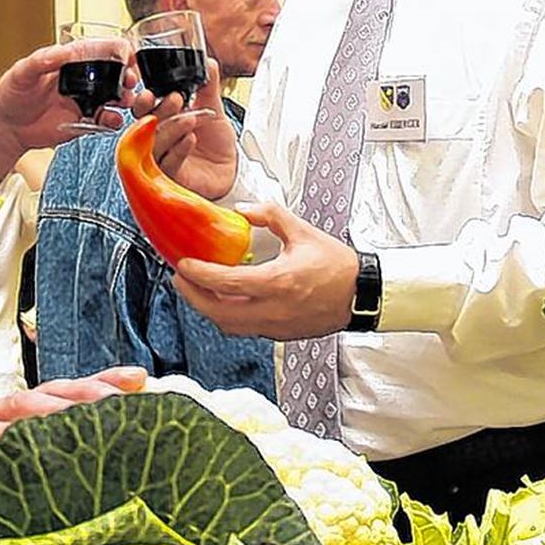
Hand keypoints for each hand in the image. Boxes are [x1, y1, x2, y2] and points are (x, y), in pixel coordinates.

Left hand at [0, 37, 136, 149]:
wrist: (7, 126)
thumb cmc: (12, 94)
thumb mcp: (22, 72)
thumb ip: (41, 60)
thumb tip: (62, 51)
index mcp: (71, 61)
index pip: (102, 49)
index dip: (118, 50)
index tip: (127, 55)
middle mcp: (83, 80)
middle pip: (116, 73)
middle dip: (128, 75)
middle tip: (130, 81)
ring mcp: (86, 101)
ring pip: (116, 97)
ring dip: (126, 98)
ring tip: (125, 101)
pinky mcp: (85, 122)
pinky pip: (106, 121)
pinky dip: (114, 121)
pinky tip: (111, 120)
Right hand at [0, 367, 146, 475]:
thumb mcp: (17, 445)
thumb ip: (49, 446)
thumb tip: (98, 460)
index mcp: (34, 409)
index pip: (77, 393)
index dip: (109, 385)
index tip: (143, 380)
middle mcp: (19, 406)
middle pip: (62, 393)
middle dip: (95, 391)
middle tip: (129, 393)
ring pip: (30, 405)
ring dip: (59, 405)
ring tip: (86, 407)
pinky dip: (3, 432)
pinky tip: (18, 435)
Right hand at [132, 58, 237, 199]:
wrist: (230, 170)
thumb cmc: (216, 144)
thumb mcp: (213, 109)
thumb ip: (208, 87)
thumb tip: (208, 62)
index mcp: (161, 122)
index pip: (143, 111)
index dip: (143, 102)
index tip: (150, 92)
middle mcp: (157, 141)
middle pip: (144, 127)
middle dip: (158, 111)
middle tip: (175, 99)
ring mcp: (161, 162)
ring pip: (154, 146)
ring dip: (172, 128)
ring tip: (191, 118)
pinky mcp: (171, 181)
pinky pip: (168, 165)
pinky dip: (179, 150)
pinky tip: (190, 139)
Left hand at [171, 201, 358, 337]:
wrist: (364, 294)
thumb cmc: (338, 265)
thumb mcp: (302, 232)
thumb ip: (270, 216)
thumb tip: (242, 210)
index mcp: (278, 282)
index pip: (225, 283)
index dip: (198, 275)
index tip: (182, 264)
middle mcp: (274, 309)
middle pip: (218, 313)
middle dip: (192, 297)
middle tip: (180, 280)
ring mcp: (277, 326)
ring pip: (229, 325)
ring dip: (207, 309)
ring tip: (197, 290)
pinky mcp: (280, 334)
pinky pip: (244, 329)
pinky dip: (227, 316)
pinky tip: (224, 300)